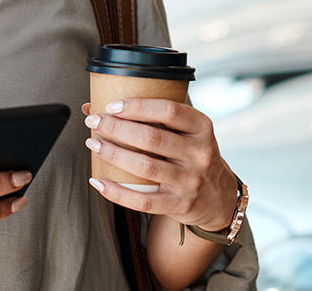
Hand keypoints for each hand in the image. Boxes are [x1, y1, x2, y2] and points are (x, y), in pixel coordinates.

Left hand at [82, 100, 236, 231]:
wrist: (218, 197)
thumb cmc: (191, 155)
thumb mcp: (186, 132)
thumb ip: (150, 118)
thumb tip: (93, 106)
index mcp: (201, 128)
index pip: (168, 111)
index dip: (137, 107)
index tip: (111, 106)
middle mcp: (200, 153)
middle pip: (152, 138)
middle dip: (117, 128)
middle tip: (94, 123)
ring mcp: (191, 181)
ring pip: (145, 167)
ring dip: (114, 154)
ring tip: (94, 145)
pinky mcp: (179, 205)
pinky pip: (143, 201)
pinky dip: (116, 192)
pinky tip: (98, 181)